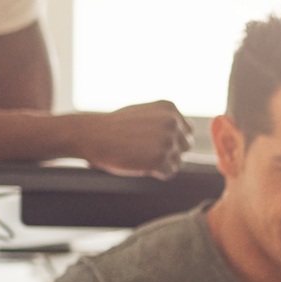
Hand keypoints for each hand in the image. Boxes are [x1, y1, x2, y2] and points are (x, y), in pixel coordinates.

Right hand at [77, 100, 192, 177]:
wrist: (93, 135)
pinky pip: (169, 173)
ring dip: (163, 163)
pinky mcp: (160, 159)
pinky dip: (156, 173)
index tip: (152, 141)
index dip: (172, 139)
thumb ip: (166, 122)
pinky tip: (140, 163)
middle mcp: (172, 122)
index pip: (187, 130)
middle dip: (170, 152)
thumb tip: (186, 137)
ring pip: (178, 161)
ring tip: (140, 155)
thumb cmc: (116, 127)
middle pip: (186, 146)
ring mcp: (167, 141)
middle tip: (145, 150)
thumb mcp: (145, 114)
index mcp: (170, 108)